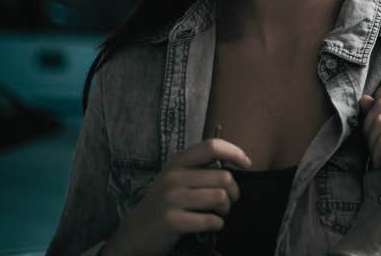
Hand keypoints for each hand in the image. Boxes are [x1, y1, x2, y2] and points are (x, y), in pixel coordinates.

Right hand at [103, 139, 250, 255]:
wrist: (134, 234)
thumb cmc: (162, 205)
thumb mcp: (174, 179)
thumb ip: (199, 169)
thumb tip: (236, 164)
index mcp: (176, 163)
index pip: (211, 146)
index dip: (235, 152)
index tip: (246, 164)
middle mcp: (173, 177)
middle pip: (224, 177)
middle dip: (234, 192)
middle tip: (228, 202)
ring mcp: (171, 199)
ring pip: (220, 197)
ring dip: (226, 209)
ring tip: (218, 213)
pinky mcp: (173, 220)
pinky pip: (211, 220)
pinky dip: (216, 225)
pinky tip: (209, 225)